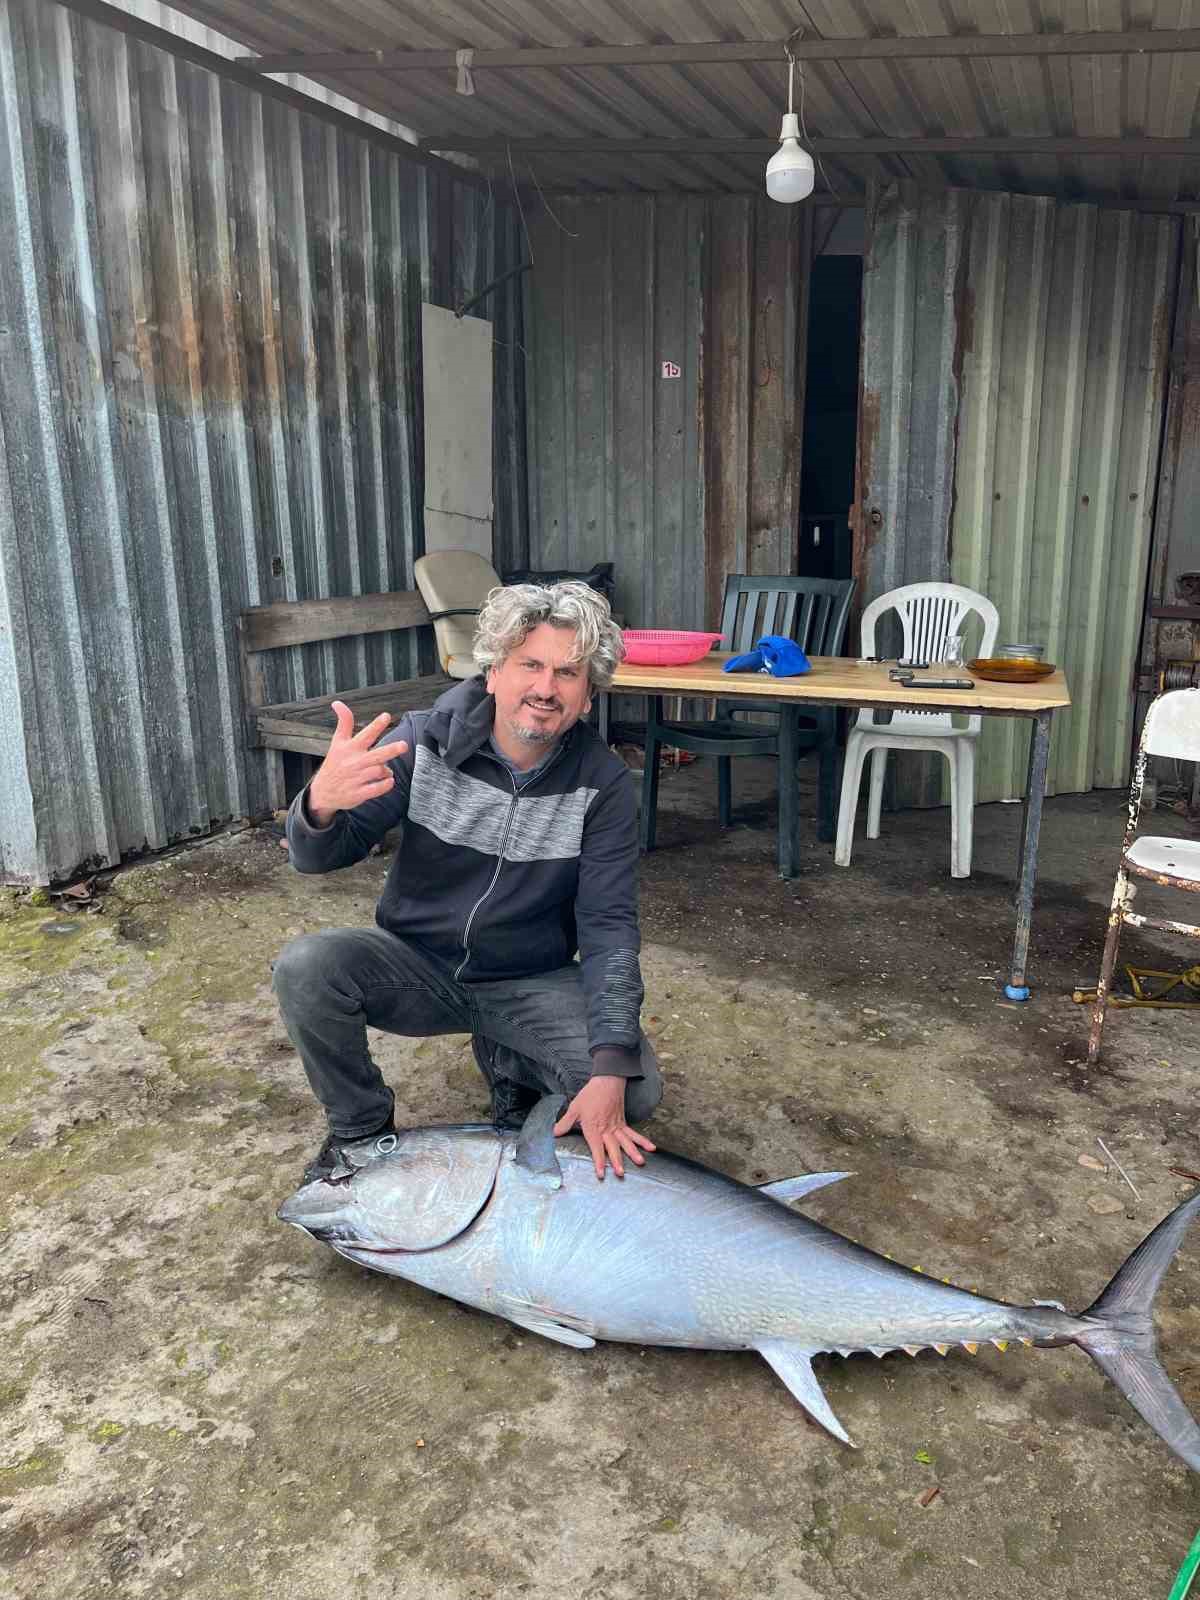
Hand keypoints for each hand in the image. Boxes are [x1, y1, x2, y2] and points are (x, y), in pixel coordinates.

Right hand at [307, 702, 408, 824]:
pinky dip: (385, 785)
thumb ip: (344, 723)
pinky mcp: (358, 794)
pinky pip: (377, 789)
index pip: (365, 734)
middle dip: (391, 750)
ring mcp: (356, 778)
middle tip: (404, 745)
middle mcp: (354, 762)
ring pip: (379, 771)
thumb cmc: (335, 764)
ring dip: (387, 770)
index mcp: (350, 748)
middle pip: (376, 755)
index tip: (386, 716)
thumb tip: (337, 703)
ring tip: (386, 771)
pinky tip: (389, 781)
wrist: (322, 792)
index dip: (376, 725)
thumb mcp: (337, 742)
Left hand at [553, 1075, 655, 1180]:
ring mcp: (617, 1126)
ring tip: (640, 1162)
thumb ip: (565, 1123)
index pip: (596, 1148)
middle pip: (613, 1147)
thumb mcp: (574, 1108)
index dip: (598, 1161)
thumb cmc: (590, 1095)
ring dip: (633, 1152)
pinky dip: (642, 1141)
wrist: (607, 1081)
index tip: (601, 1174)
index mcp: (594, 1127)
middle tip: (620, 1173)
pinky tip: (651, 1148)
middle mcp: (607, 1129)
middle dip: (617, 1161)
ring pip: (626, 1141)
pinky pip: (633, 1134)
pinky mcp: (623, 1123)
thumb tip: (554, 1133)